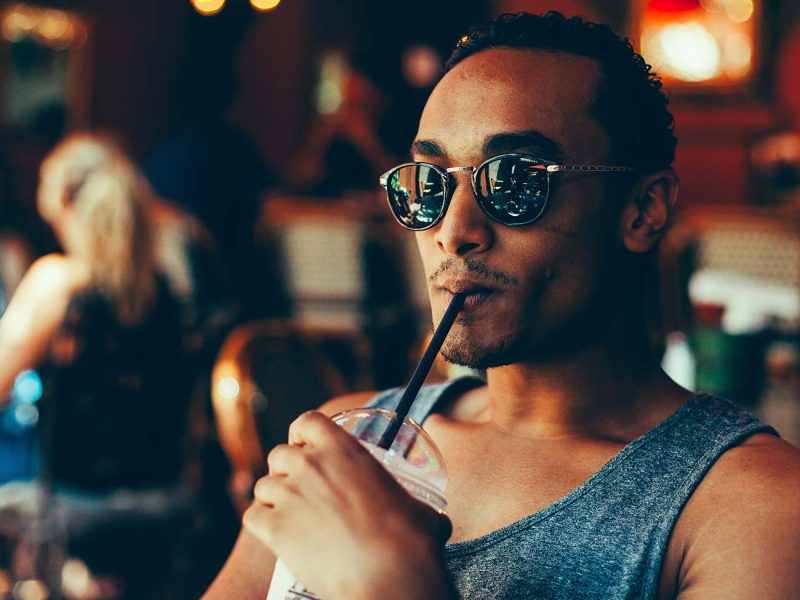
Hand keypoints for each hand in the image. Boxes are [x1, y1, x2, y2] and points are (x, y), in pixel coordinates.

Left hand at [243, 411, 455, 599]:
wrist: (388, 576)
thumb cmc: (409, 542)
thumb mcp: (418, 511)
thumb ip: (417, 507)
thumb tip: (437, 521)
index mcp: (344, 450)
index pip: (307, 422)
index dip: (302, 435)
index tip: (306, 449)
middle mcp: (311, 465)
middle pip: (279, 454)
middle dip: (286, 471)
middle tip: (301, 492)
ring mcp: (289, 494)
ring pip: (262, 485)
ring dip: (272, 499)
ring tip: (290, 519)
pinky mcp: (274, 527)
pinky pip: (252, 516)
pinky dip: (261, 525)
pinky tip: (276, 537)